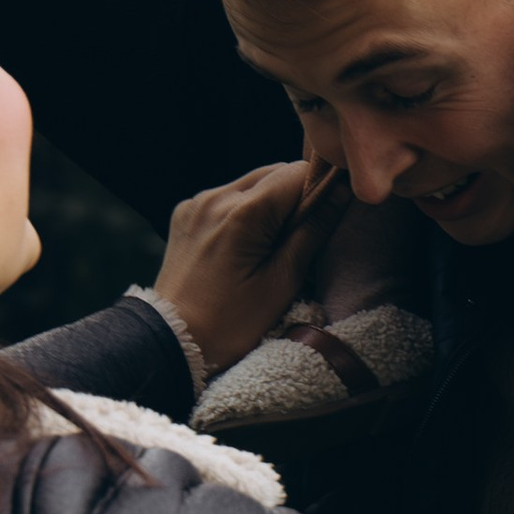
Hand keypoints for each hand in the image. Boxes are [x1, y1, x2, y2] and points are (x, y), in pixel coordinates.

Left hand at [153, 159, 349, 376]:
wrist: (172, 341)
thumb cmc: (230, 323)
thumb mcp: (282, 283)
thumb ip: (312, 232)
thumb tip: (341, 194)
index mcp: (242, 213)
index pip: (297, 172)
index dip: (321, 188)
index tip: (329, 214)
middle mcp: (214, 197)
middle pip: (274, 172)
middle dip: (296, 195)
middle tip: (303, 234)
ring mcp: (196, 203)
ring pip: (251, 183)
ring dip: (271, 202)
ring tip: (273, 244)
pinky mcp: (186, 213)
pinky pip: (227, 197)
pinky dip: (245, 210)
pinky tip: (246, 244)